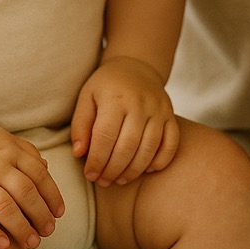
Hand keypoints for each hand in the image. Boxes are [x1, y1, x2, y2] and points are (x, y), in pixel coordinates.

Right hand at [0, 123, 64, 248]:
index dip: (52, 195)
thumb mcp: (2, 138)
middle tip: (48, 232)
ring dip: (21, 228)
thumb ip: (25, 150)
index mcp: (9, 151)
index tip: (59, 213)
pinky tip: (3, 245)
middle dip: (40, 215)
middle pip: (26, 193)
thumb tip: (47, 166)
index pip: (39, 174)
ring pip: (5, 208)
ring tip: (31, 243)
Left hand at [70, 57, 178, 185]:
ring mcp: (158, 110)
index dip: (96, 160)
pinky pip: (170, 145)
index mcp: (115, 97)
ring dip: (133, 171)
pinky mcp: (170, 116)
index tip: (89, 174)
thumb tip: (79, 153)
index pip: (105, 136)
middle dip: (113, 170)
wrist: (136, 67)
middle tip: (103, 181)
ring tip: (119, 179)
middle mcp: (140, 103)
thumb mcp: (86, 97)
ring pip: (148, 149)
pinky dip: (159, 162)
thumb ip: (80, 124)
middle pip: (127, 147)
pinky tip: (145, 169)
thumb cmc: (107, 86)